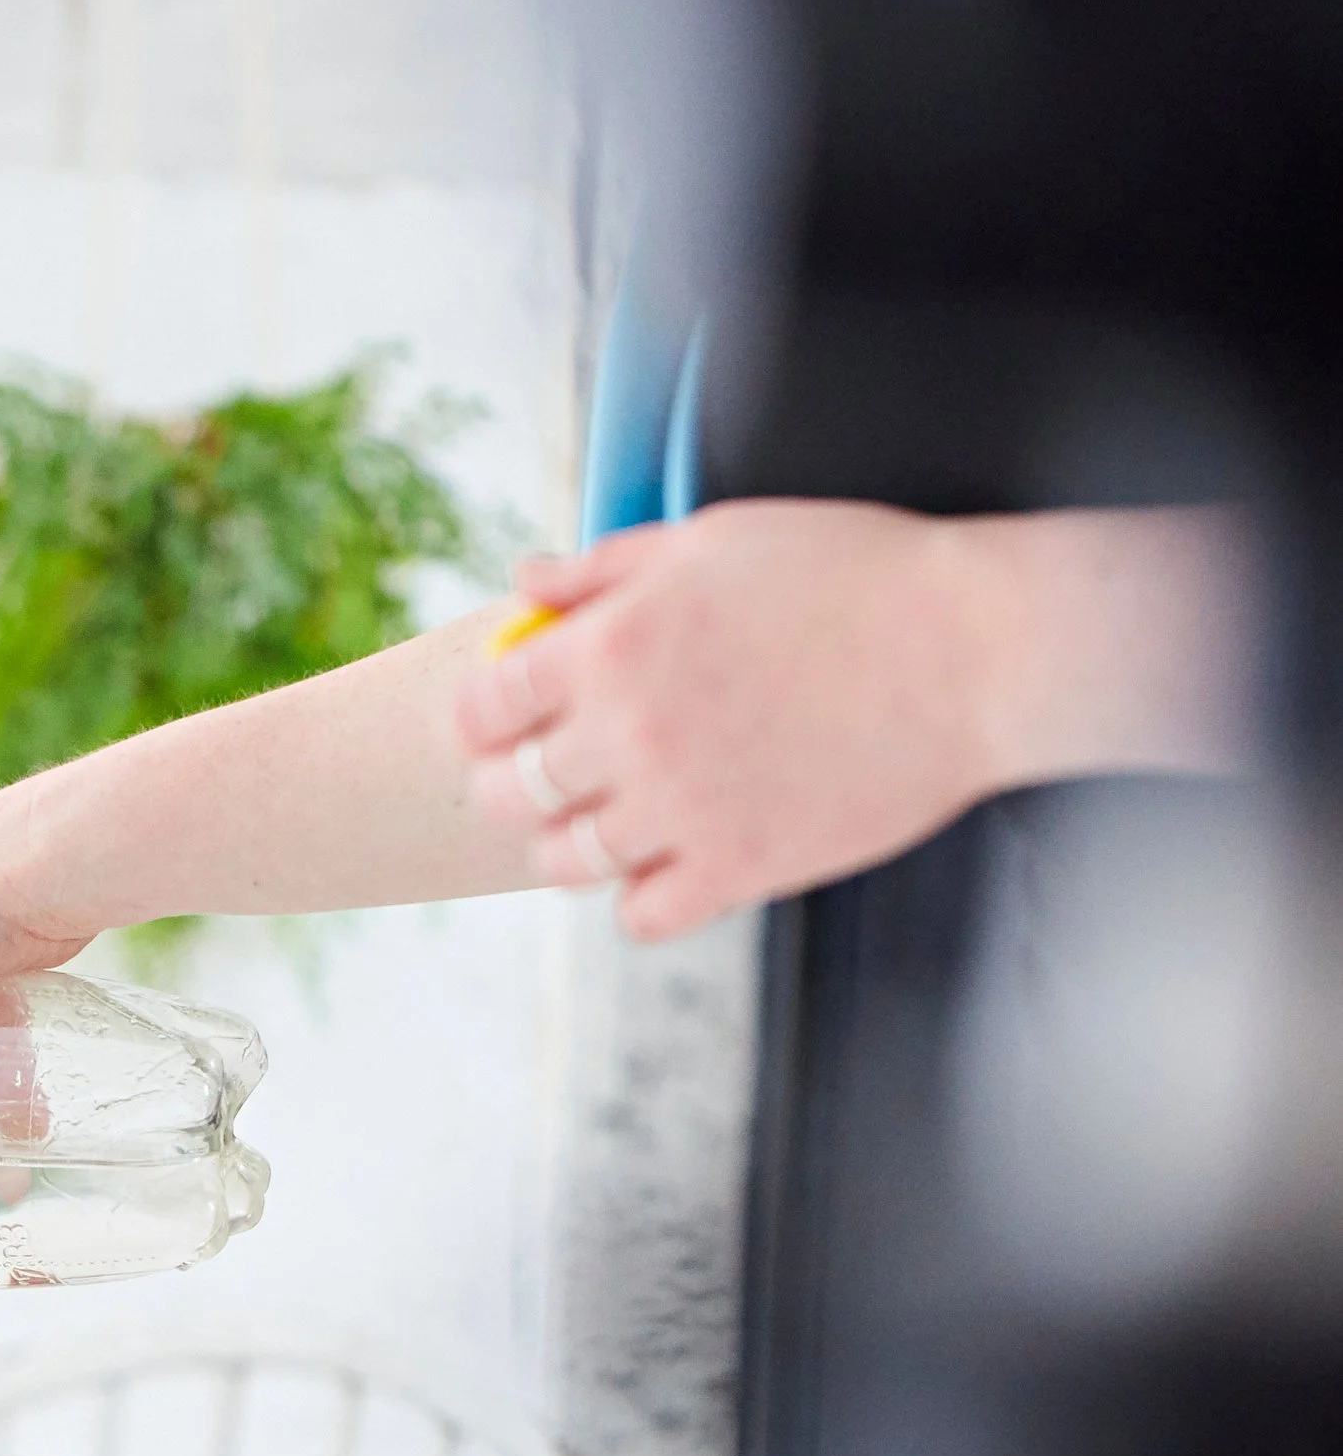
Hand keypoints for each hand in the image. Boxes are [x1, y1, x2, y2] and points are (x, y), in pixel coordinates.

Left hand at [454, 498, 1257, 940]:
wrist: (975, 651)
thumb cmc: (853, 575)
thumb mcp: (713, 540)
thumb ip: (604, 568)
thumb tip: (524, 583)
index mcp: (614, 645)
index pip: (485, 704)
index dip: (481, 712)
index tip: (497, 717)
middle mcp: (632, 735)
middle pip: (513, 791)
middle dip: (510, 783)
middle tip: (534, 778)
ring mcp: (684, 811)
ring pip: (569, 862)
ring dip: (568, 847)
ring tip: (595, 826)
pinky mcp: (742, 869)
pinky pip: (644, 915)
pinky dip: (641, 896)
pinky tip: (664, 864)